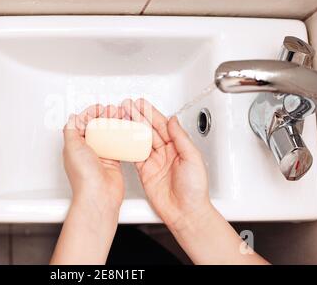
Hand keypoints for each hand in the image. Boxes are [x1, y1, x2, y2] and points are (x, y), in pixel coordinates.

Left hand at [63, 104, 124, 212]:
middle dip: (105, 116)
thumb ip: (71, 129)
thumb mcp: (71, 146)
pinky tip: (126, 131)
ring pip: (109, 134)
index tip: (100, 108)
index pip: (83, 123)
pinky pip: (119, 145)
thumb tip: (73, 117)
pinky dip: (123, 136)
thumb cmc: (84, 176)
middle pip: (97, 127)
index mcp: (75, 145)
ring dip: (115, 124)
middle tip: (113, 110)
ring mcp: (101, 156)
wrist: (99, 195)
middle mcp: (87, 150)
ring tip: (121, 117)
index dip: (91, 113)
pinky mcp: (113, 161)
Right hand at [121, 98, 210, 230]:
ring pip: (140, 140)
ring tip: (121, 116)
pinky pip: (134, 156)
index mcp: (178, 147)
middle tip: (127, 105)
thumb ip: (180, 138)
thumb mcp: (192, 158)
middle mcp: (165, 152)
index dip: (151, 113)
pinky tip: (121, 137)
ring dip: (131, 128)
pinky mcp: (145, 172)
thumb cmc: (194, 190)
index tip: (141, 104)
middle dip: (138, 116)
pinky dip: (127, 146)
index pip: (162, 125)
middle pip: (149, 130)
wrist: (186, 212)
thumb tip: (173, 120)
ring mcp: (154, 162)